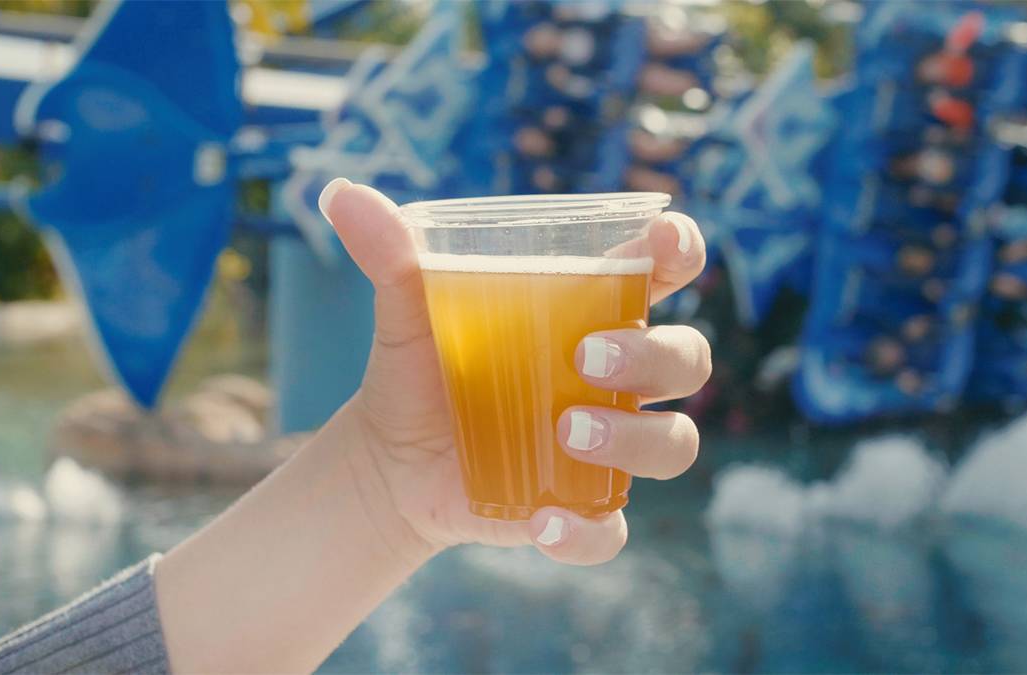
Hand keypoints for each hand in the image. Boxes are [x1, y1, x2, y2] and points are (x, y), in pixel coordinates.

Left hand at [320, 180, 710, 565]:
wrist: (391, 460)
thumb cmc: (421, 368)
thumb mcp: (407, 310)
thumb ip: (391, 255)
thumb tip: (343, 195)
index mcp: (593, 311)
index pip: (664, 269)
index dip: (680, 249)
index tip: (662, 243)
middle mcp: (618, 378)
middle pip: (684, 360)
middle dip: (655, 355)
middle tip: (586, 356)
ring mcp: (608, 447)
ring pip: (671, 443)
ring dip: (634, 437)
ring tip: (566, 429)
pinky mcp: (582, 507)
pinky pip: (613, 529)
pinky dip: (588, 531)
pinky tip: (542, 522)